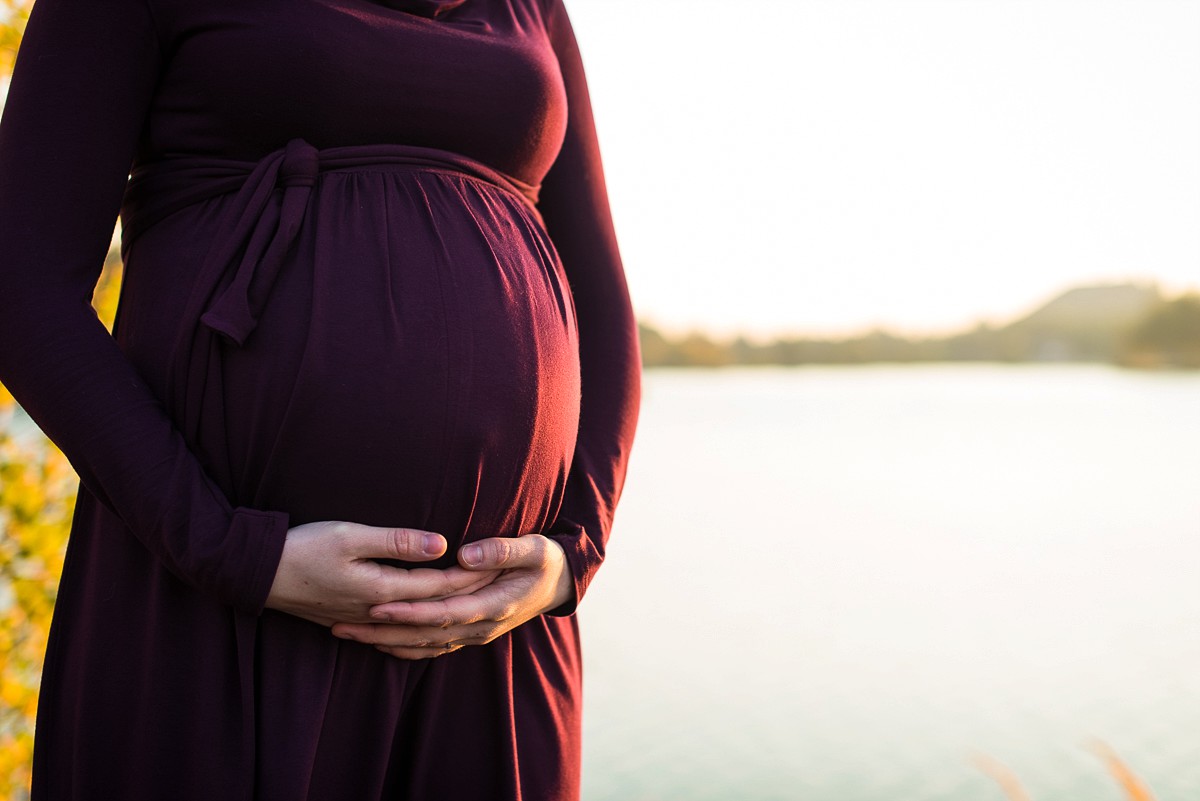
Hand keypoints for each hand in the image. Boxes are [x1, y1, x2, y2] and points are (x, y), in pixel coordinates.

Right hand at [264, 521, 499, 626]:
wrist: (256, 574)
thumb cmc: (303, 548)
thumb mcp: (350, 536)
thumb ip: (397, 541)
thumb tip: (441, 544)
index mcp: (382, 590)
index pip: (439, 585)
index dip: (470, 576)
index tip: (498, 565)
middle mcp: (376, 611)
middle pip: (433, 606)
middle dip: (467, 594)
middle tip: (499, 583)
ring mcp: (362, 619)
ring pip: (416, 622)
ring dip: (446, 612)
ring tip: (473, 602)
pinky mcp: (349, 620)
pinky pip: (396, 631)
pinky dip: (419, 629)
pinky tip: (426, 628)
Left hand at [330, 533, 573, 658]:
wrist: (561, 583)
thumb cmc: (546, 560)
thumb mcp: (534, 548)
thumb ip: (502, 549)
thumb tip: (465, 554)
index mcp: (494, 605)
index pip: (442, 613)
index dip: (409, 612)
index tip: (377, 605)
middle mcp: (481, 627)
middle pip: (424, 636)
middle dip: (382, 631)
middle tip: (343, 624)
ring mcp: (475, 634)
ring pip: (424, 646)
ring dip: (386, 641)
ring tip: (348, 634)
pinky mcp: (471, 633)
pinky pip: (433, 648)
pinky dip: (405, 648)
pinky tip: (379, 643)